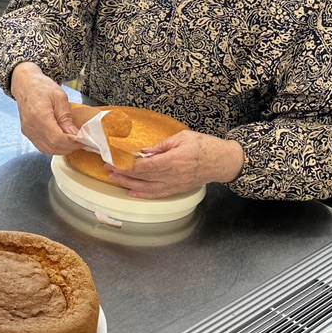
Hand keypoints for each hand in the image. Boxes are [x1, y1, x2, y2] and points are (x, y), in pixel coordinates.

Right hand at [9, 62, 79, 154]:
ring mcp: (28, 131)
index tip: (82, 141)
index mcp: (39, 116)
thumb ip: (67, 118)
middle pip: (52, 146)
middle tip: (80, 142)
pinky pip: (41, 146)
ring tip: (72, 143)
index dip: (72, 143)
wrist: (25, 84)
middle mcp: (31, 126)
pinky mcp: (27, 132)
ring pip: (47, 149)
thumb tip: (75, 134)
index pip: (57, 138)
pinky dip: (53, 147)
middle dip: (69, 147)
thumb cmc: (41, 87)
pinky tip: (61, 142)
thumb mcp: (60, 98)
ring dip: (61, 149)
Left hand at [106, 129, 244, 198]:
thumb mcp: (182, 138)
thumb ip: (161, 146)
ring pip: (147, 188)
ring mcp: (175, 185)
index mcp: (173, 160)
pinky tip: (132, 192)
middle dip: (123, 174)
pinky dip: (143, 194)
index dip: (126, 165)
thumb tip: (143, 151)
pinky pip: (157, 194)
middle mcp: (173, 175)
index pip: (144, 166)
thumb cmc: (205, 146)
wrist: (223, 161)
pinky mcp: (178, 190)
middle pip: (142, 177)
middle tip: (108, 169)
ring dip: (129, 185)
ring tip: (114, 180)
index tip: (113, 162)